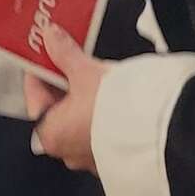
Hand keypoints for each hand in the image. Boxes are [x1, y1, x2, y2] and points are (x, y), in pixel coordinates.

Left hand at [25, 22, 109, 173]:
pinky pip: (100, 132)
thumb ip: (65, 54)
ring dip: (83, 100)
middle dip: (63, 85)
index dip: (40, 70)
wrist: (160, 131)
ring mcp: (91, 158)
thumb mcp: (86, 72)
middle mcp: (67, 152)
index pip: (34, 96)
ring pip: (79, 122)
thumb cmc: (115, 109)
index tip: (47, 54)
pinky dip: (100, 115)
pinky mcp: (114, 159)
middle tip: (70, 62)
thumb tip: (51, 37)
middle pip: (56, 110)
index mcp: (50, 134)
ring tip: (93, 77)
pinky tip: (110, 99)